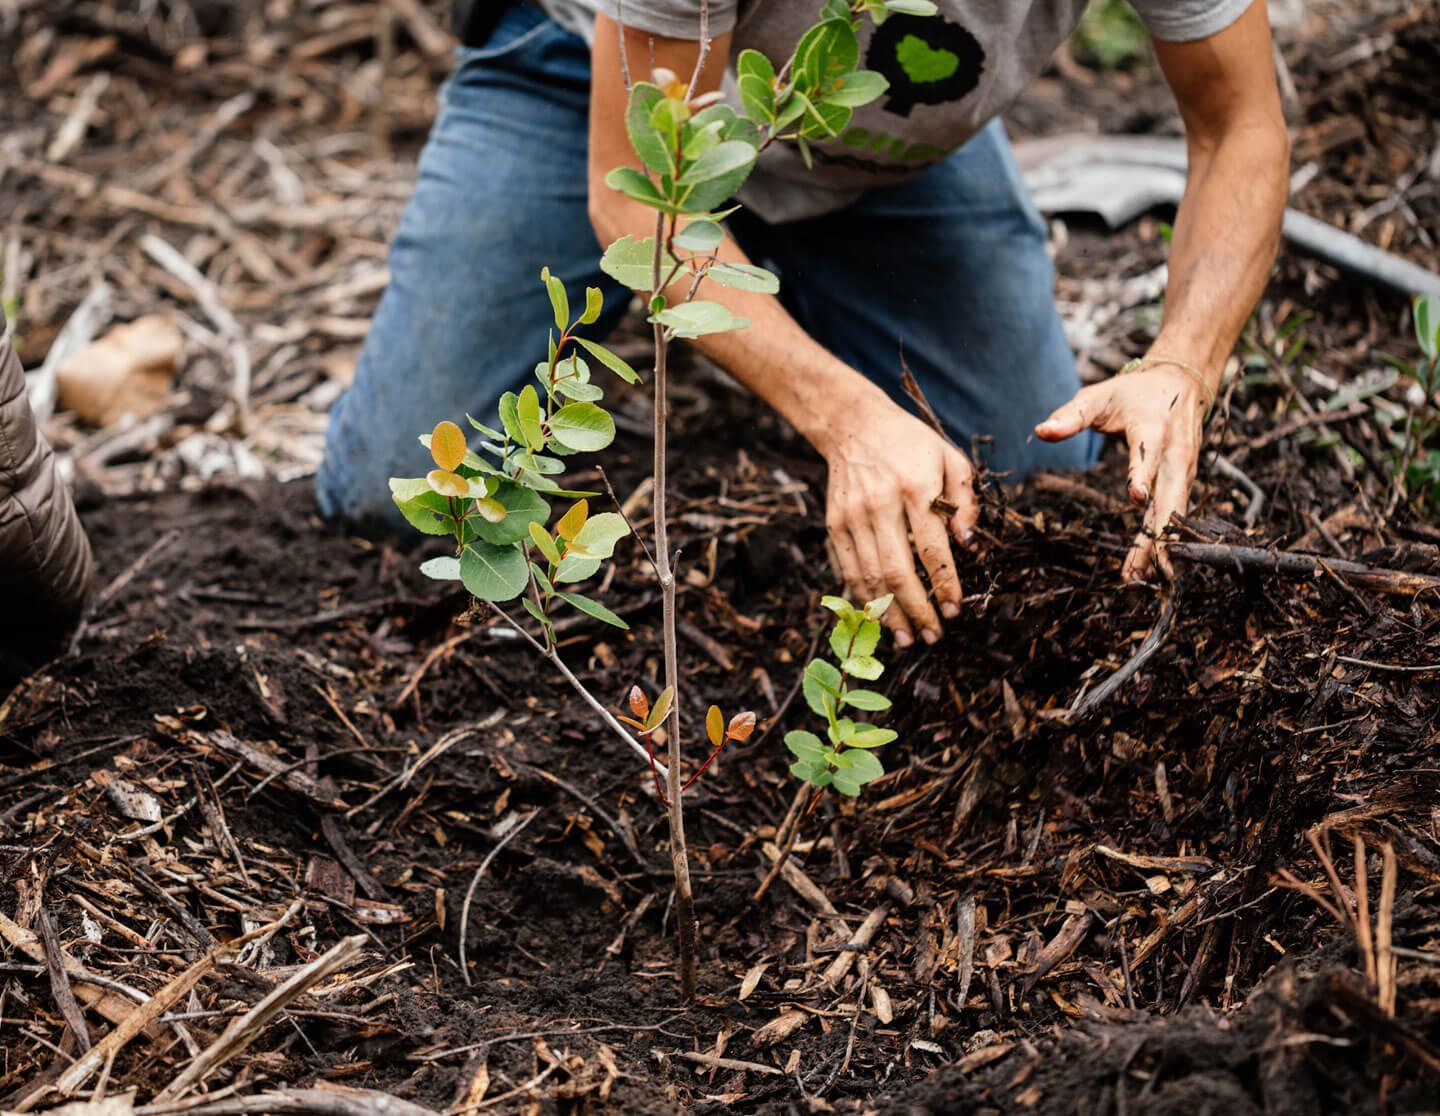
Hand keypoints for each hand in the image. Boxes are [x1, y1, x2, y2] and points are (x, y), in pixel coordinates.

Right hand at [819, 398, 977, 646]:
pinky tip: (877, 617)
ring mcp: (853, 517)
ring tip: (907, 639)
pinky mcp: (834, 525)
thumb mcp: (949, 457)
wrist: (853, 425)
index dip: (945, 584)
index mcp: (915, 488)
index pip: (932, 548)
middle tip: (934, 636)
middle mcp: (881, 505)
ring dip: (889, 614)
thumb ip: (964, 498)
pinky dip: (863, 597)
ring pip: (871, 577)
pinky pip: (849, 569)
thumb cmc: (909, 442)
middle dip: (918, 611)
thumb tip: (967, 541)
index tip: (956, 609)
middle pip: (898, 572)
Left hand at [1035, 363, 1209, 582]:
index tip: (1136, 498)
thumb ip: (1070, 416)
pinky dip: (1168, 541)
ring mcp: (1186, 471)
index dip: (1143, 475)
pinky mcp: (1186, 482)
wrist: (1183, 383)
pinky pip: (1177, 515)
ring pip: (1175, 514)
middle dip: (1156, 535)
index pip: (1148, 454)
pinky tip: (1155, 569)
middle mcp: (1176, 454)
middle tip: (1140, 570)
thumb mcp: (1099, 397)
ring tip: (1145, 580)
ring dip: (1161, 548)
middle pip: (1168, 498)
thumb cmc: (1134, 394)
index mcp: (1153, 428)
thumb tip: (1040, 431)